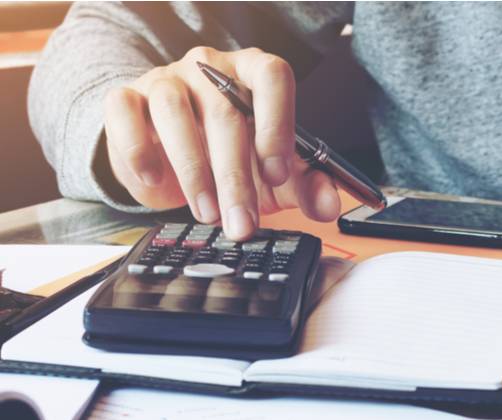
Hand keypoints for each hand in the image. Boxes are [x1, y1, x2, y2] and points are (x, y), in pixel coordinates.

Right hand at [102, 47, 341, 239]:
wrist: (169, 155)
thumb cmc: (230, 157)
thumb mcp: (274, 177)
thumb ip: (307, 187)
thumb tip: (330, 205)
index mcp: (254, 74)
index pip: (272, 76)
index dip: (277, 123)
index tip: (277, 174)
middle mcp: (210, 68)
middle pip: (226, 112)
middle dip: (236, 178)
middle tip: (243, 223)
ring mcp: (166, 79)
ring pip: (176, 114)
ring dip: (194, 172)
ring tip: (208, 214)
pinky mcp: (127, 97)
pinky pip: (125, 112)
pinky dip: (138, 149)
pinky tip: (154, 178)